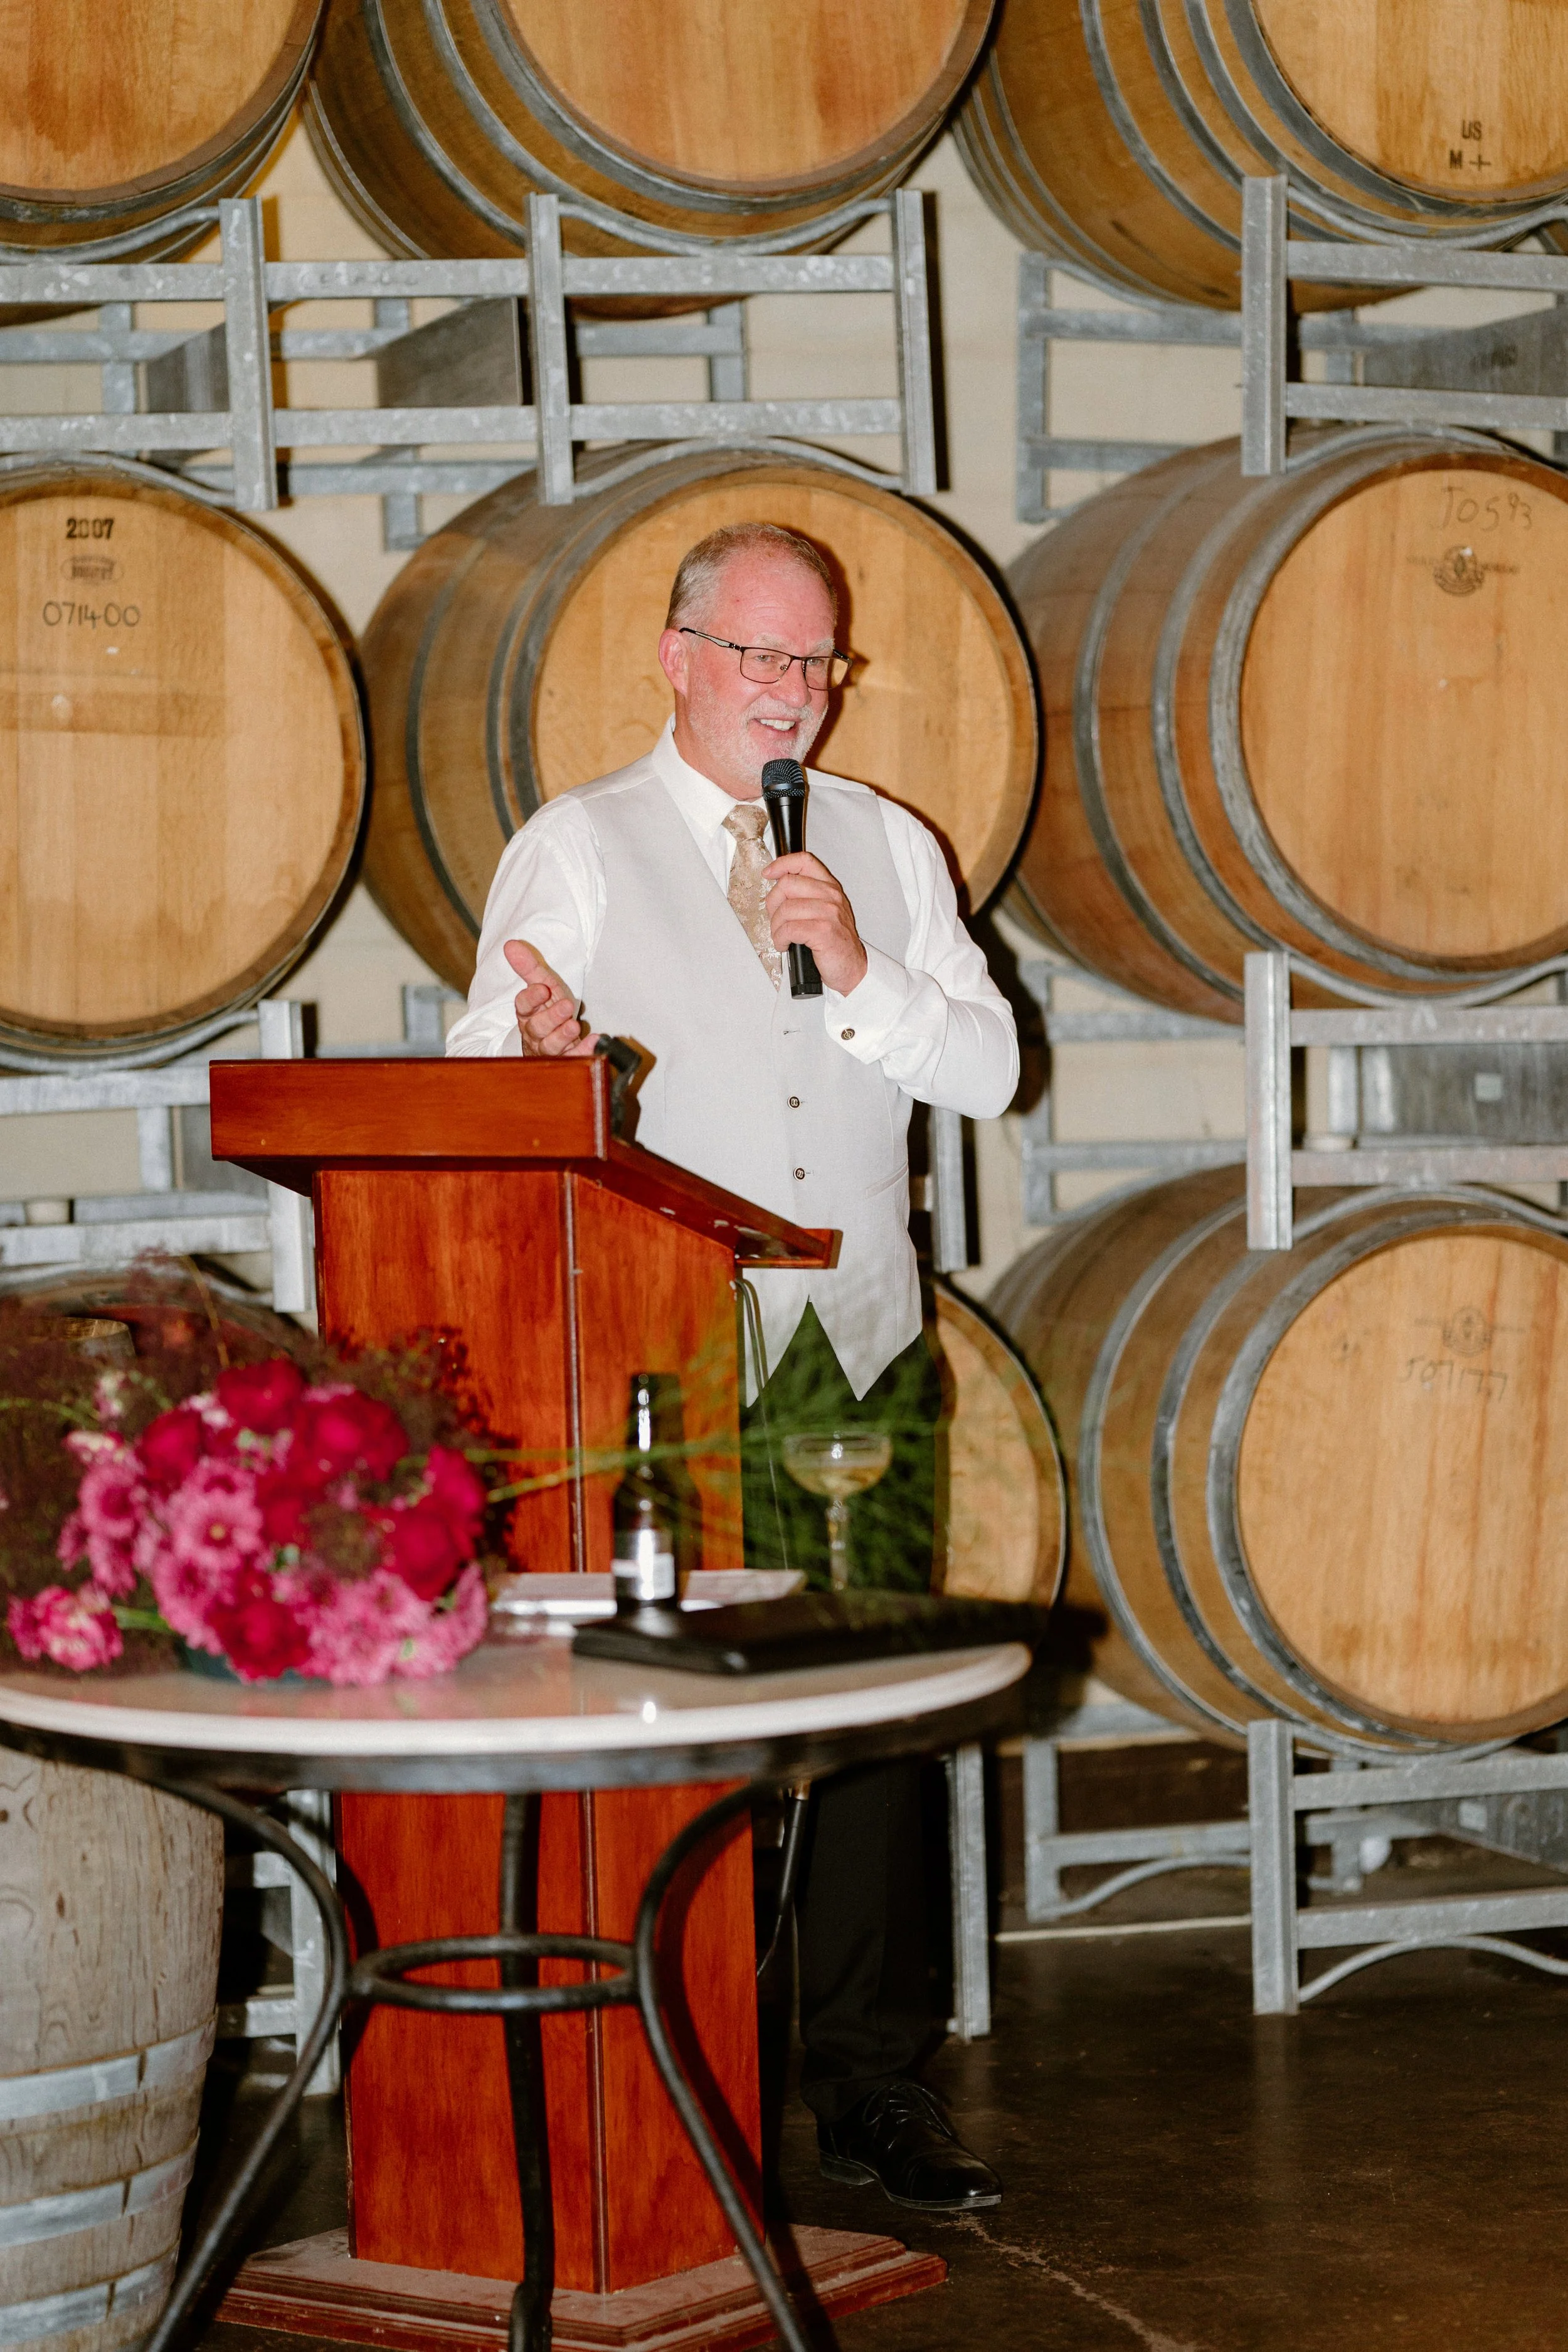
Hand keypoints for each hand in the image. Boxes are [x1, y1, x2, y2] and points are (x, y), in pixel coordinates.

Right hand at [503, 939, 598, 1056]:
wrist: (556, 1040)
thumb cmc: (547, 1011)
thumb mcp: (542, 986)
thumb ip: (528, 968)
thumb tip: (510, 944)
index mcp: (527, 1014)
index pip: (523, 1006)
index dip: (531, 998)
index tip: (542, 989)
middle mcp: (535, 1033)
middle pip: (537, 1028)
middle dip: (551, 1017)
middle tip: (566, 1006)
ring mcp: (549, 1048)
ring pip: (550, 1046)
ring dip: (563, 1036)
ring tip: (575, 1026)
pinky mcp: (565, 1059)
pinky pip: (572, 1059)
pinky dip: (582, 1051)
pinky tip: (594, 1041)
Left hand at [763, 853, 868, 994]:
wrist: (852, 968)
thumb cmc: (836, 942)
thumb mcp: (826, 911)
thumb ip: (806, 895)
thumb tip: (777, 887)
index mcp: (830, 887)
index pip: (804, 861)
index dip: (782, 864)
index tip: (768, 873)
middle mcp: (831, 896)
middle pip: (787, 884)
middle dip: (772, 904)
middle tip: (776, 919)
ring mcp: (828, 913)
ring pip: (785, 909)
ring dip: (776, 927)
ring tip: (781, 936)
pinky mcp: (823, 931)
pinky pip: (788, 929)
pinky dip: (780, 939)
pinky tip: (786, 944)